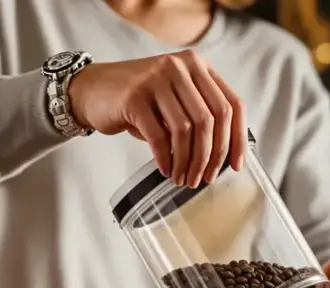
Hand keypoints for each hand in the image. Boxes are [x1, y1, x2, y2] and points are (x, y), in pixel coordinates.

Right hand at [68, 50, 247, 188]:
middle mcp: (180, 67)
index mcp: (198, 66)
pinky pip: (160, 137)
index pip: (232, 104)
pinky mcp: (134, 97)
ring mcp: (156, 79)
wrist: (91, 90)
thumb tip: (225, 154)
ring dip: (188, 162)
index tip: (236, 165)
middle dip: (211, 156)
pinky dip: (165, 159)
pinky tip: (165, 169)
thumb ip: (200, 114)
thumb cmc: (139, 101)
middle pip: (211, 119)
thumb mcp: (175, 99)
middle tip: (203, 179)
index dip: (238, 138)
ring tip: (183, 179)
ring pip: (187, 130)